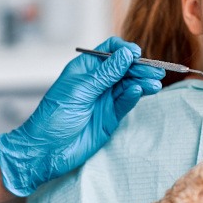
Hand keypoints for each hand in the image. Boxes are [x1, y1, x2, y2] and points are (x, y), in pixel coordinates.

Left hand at [0, 36, 164, 195]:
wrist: (47, 151)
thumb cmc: (54, 117)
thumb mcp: (80, 91)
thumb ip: (106, 74)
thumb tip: (126, 54)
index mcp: (85, 68)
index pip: (110, 50)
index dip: (124, 50)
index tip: (135, 53)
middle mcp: (97, 81)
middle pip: (124, 67)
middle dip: (140, 67)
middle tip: (155, 70)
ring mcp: (105, 98)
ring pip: (129, 85)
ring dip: (142, 82)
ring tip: (155, 83)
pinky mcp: (111, 115)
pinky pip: (126, 102)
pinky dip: (134, 96)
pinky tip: (140, 91)